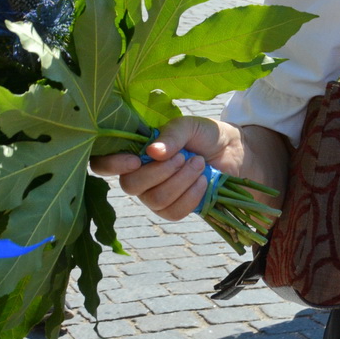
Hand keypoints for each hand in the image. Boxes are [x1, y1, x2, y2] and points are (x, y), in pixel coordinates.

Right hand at [90, 116, 259, 220]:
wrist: (236, 153)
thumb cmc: (207, 136)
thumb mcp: (191, 125)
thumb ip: (172, 133)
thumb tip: (153, 151)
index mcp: (136, 150)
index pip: (103, 163)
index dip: (111, 164)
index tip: (137, 160)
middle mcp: (139, 175)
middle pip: (130, 185)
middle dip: (161, 171)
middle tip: (185, 156)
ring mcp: (154, 195)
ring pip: (155, 199)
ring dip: (181, 181)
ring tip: (198, 165)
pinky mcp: (173, 210)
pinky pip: (173, 212)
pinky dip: (190, 196)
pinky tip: (202, 183)